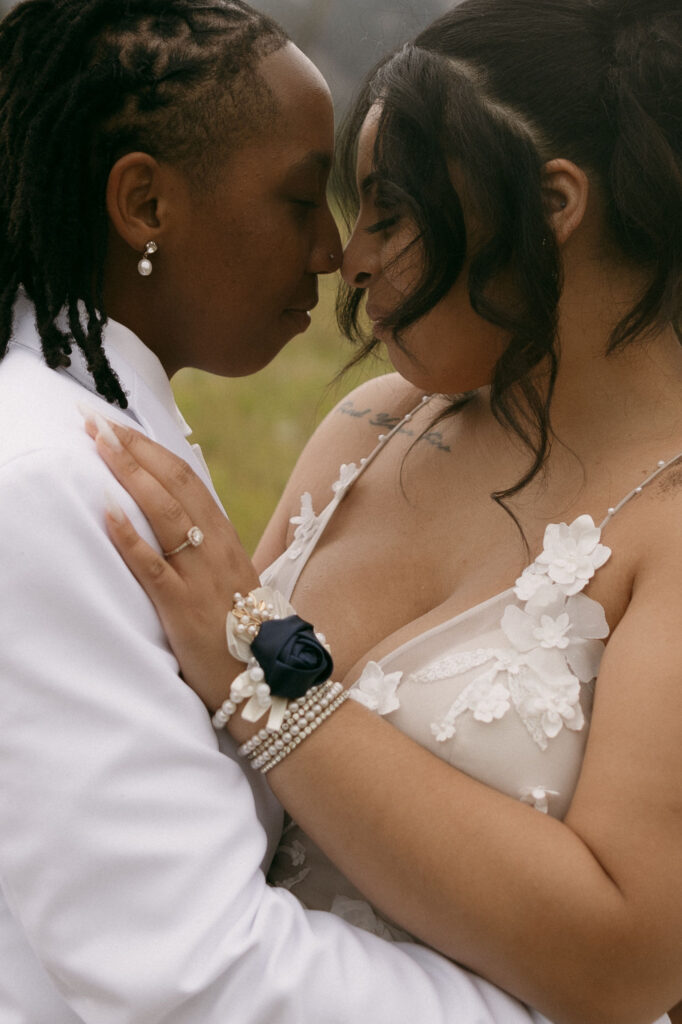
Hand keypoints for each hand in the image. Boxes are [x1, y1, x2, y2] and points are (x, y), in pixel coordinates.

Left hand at [84, 414, 259, 711]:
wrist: (266, 678)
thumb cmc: (243, 630)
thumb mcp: (228, 578)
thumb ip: (205, 548)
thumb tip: (174, 521)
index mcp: (225, 537)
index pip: (186, 478)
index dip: (151, 449)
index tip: (121, 427)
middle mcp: (215, 547)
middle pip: (173, 484)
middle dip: (133, 449)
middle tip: (97, 421)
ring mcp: (201, 575)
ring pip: (165, 513)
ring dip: (129, 474)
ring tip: (99, 446)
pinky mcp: (183, 606)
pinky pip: (153, 565)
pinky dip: (129, 535)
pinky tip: (107, 511)